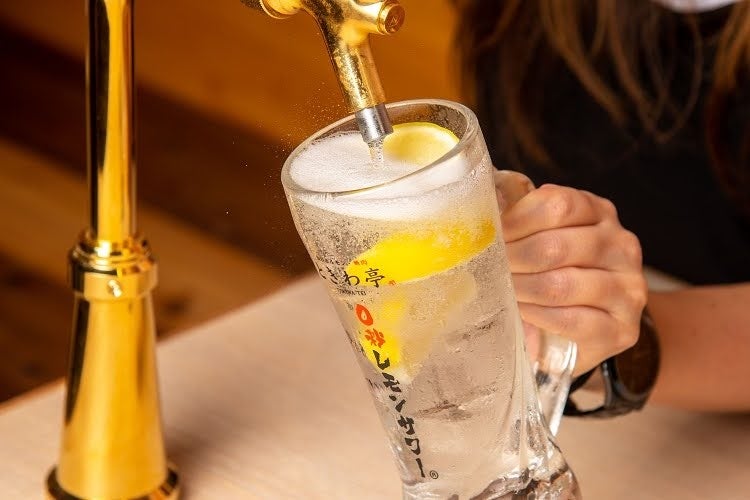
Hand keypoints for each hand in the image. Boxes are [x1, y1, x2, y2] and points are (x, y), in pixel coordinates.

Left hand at [495, 171, 646, 374]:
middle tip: (489, 269)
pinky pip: (571, 320)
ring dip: (521, 289)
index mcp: (599, 213)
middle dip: (513, 259)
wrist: (582, 330)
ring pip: (561, 284)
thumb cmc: (552, 275)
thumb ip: (517, 216)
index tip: (492, 236)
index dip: (516, 221)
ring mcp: (628, 289)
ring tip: (502, 291)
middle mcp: (621, 246)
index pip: (557, 204)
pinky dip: (537, 316)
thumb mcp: (538, 237)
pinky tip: (522, 313)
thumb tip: (486, 201)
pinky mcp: (622, 329)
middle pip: (556, 246)